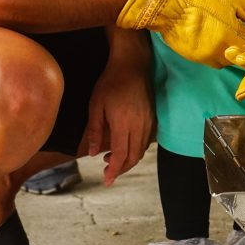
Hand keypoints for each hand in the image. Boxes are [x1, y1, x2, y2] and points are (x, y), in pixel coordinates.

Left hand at [81, 64, 152, 185]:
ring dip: (128, 160)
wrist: (133, 64)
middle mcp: (139, 125)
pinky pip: (146, 141)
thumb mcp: (96, 105)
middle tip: (107, 173)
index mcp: (123, 123)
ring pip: (141, 150)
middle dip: (120, 169)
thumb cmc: (111, 82)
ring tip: (112, 160)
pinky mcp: (153, 117)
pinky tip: (125, 146)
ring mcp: (149, 121)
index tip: (106, 180)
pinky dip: (136, 150)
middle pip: (133, 156)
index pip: (120, 155)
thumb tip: (92, 153)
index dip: (113, 170)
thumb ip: (94, 131)